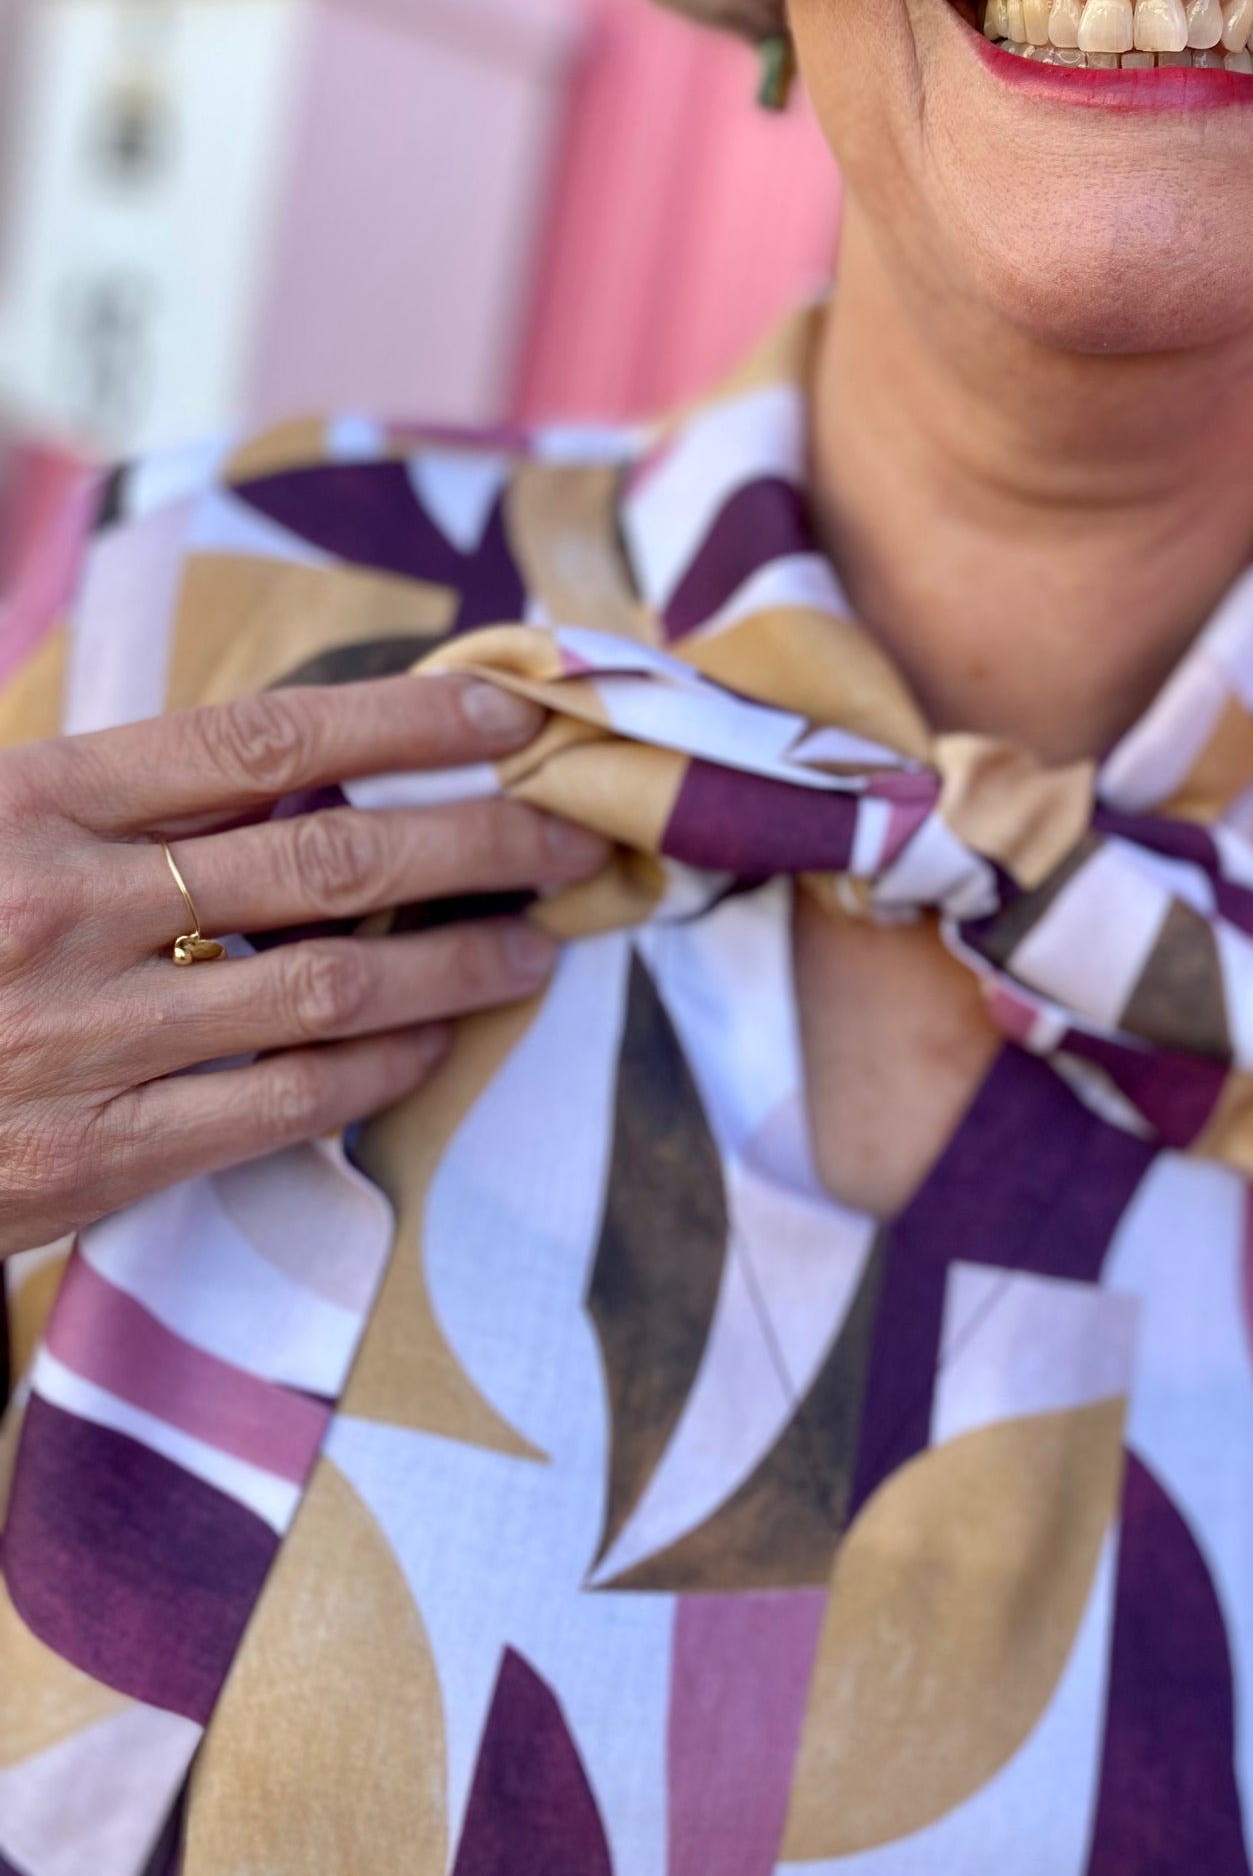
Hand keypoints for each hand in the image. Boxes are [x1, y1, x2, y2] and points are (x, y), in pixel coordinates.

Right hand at [0, 674, 610, 1254]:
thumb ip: (98, 790)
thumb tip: (267, 755)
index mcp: (31, 799)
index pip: (264, 739)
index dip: (407, 724)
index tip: (512, 716)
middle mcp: (66, 908)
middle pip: (332, 859)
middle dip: (479, 843)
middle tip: (576, 836)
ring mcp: (82, 1039)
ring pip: (330, 986)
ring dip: (458, 961)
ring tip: (536, 945)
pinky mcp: (84, 1159)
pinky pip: (277, 1106)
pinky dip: (375, 1068)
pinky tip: (433, 1042)